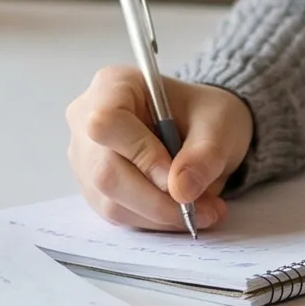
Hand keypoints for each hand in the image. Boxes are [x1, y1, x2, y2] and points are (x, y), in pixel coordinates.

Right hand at [64, 67, 253, 231]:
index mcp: (112, 86)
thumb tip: (182, 190)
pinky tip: (180, 212)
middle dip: (157, 200)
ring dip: (159, 215)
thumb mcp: (219, 124)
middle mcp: (86, 120)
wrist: (200, 127)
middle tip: (201, 209)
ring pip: (110, 200)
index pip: (107, 123)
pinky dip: (153, 220)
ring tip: (202, 211)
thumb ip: (204, 155)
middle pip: (105, 171)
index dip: (142, 156)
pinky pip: (116, 213)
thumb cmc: (204, 114)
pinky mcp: (93, 187)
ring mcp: (86, 157)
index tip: (179, 177)